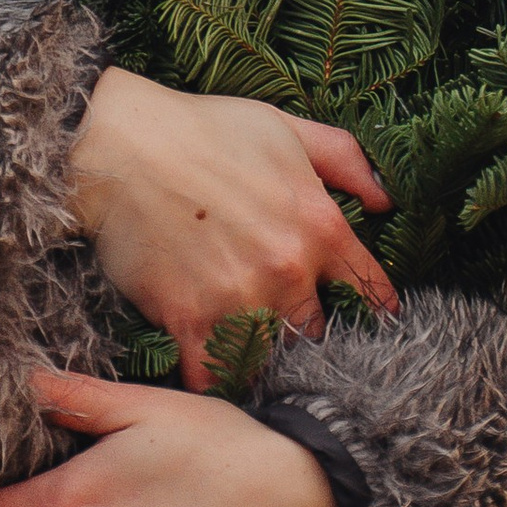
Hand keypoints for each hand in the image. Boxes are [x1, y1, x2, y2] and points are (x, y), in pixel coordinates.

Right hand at [66, 66, 393, 388]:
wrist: (119, 143)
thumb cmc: (203, 129)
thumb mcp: (287, 128)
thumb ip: (345, 160)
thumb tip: (387, 200)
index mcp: (319, 224)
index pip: (370, 289)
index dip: (370, 309)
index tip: (364, 322)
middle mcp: (288, 268)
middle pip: (317, 331)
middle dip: (303, 331)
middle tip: (285, 330)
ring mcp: (239, 297)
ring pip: (270, 355)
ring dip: (260, 356)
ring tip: (248, 353)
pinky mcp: (190, 319)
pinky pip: (214, 374)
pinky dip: (213, 378)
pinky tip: (209, 370)